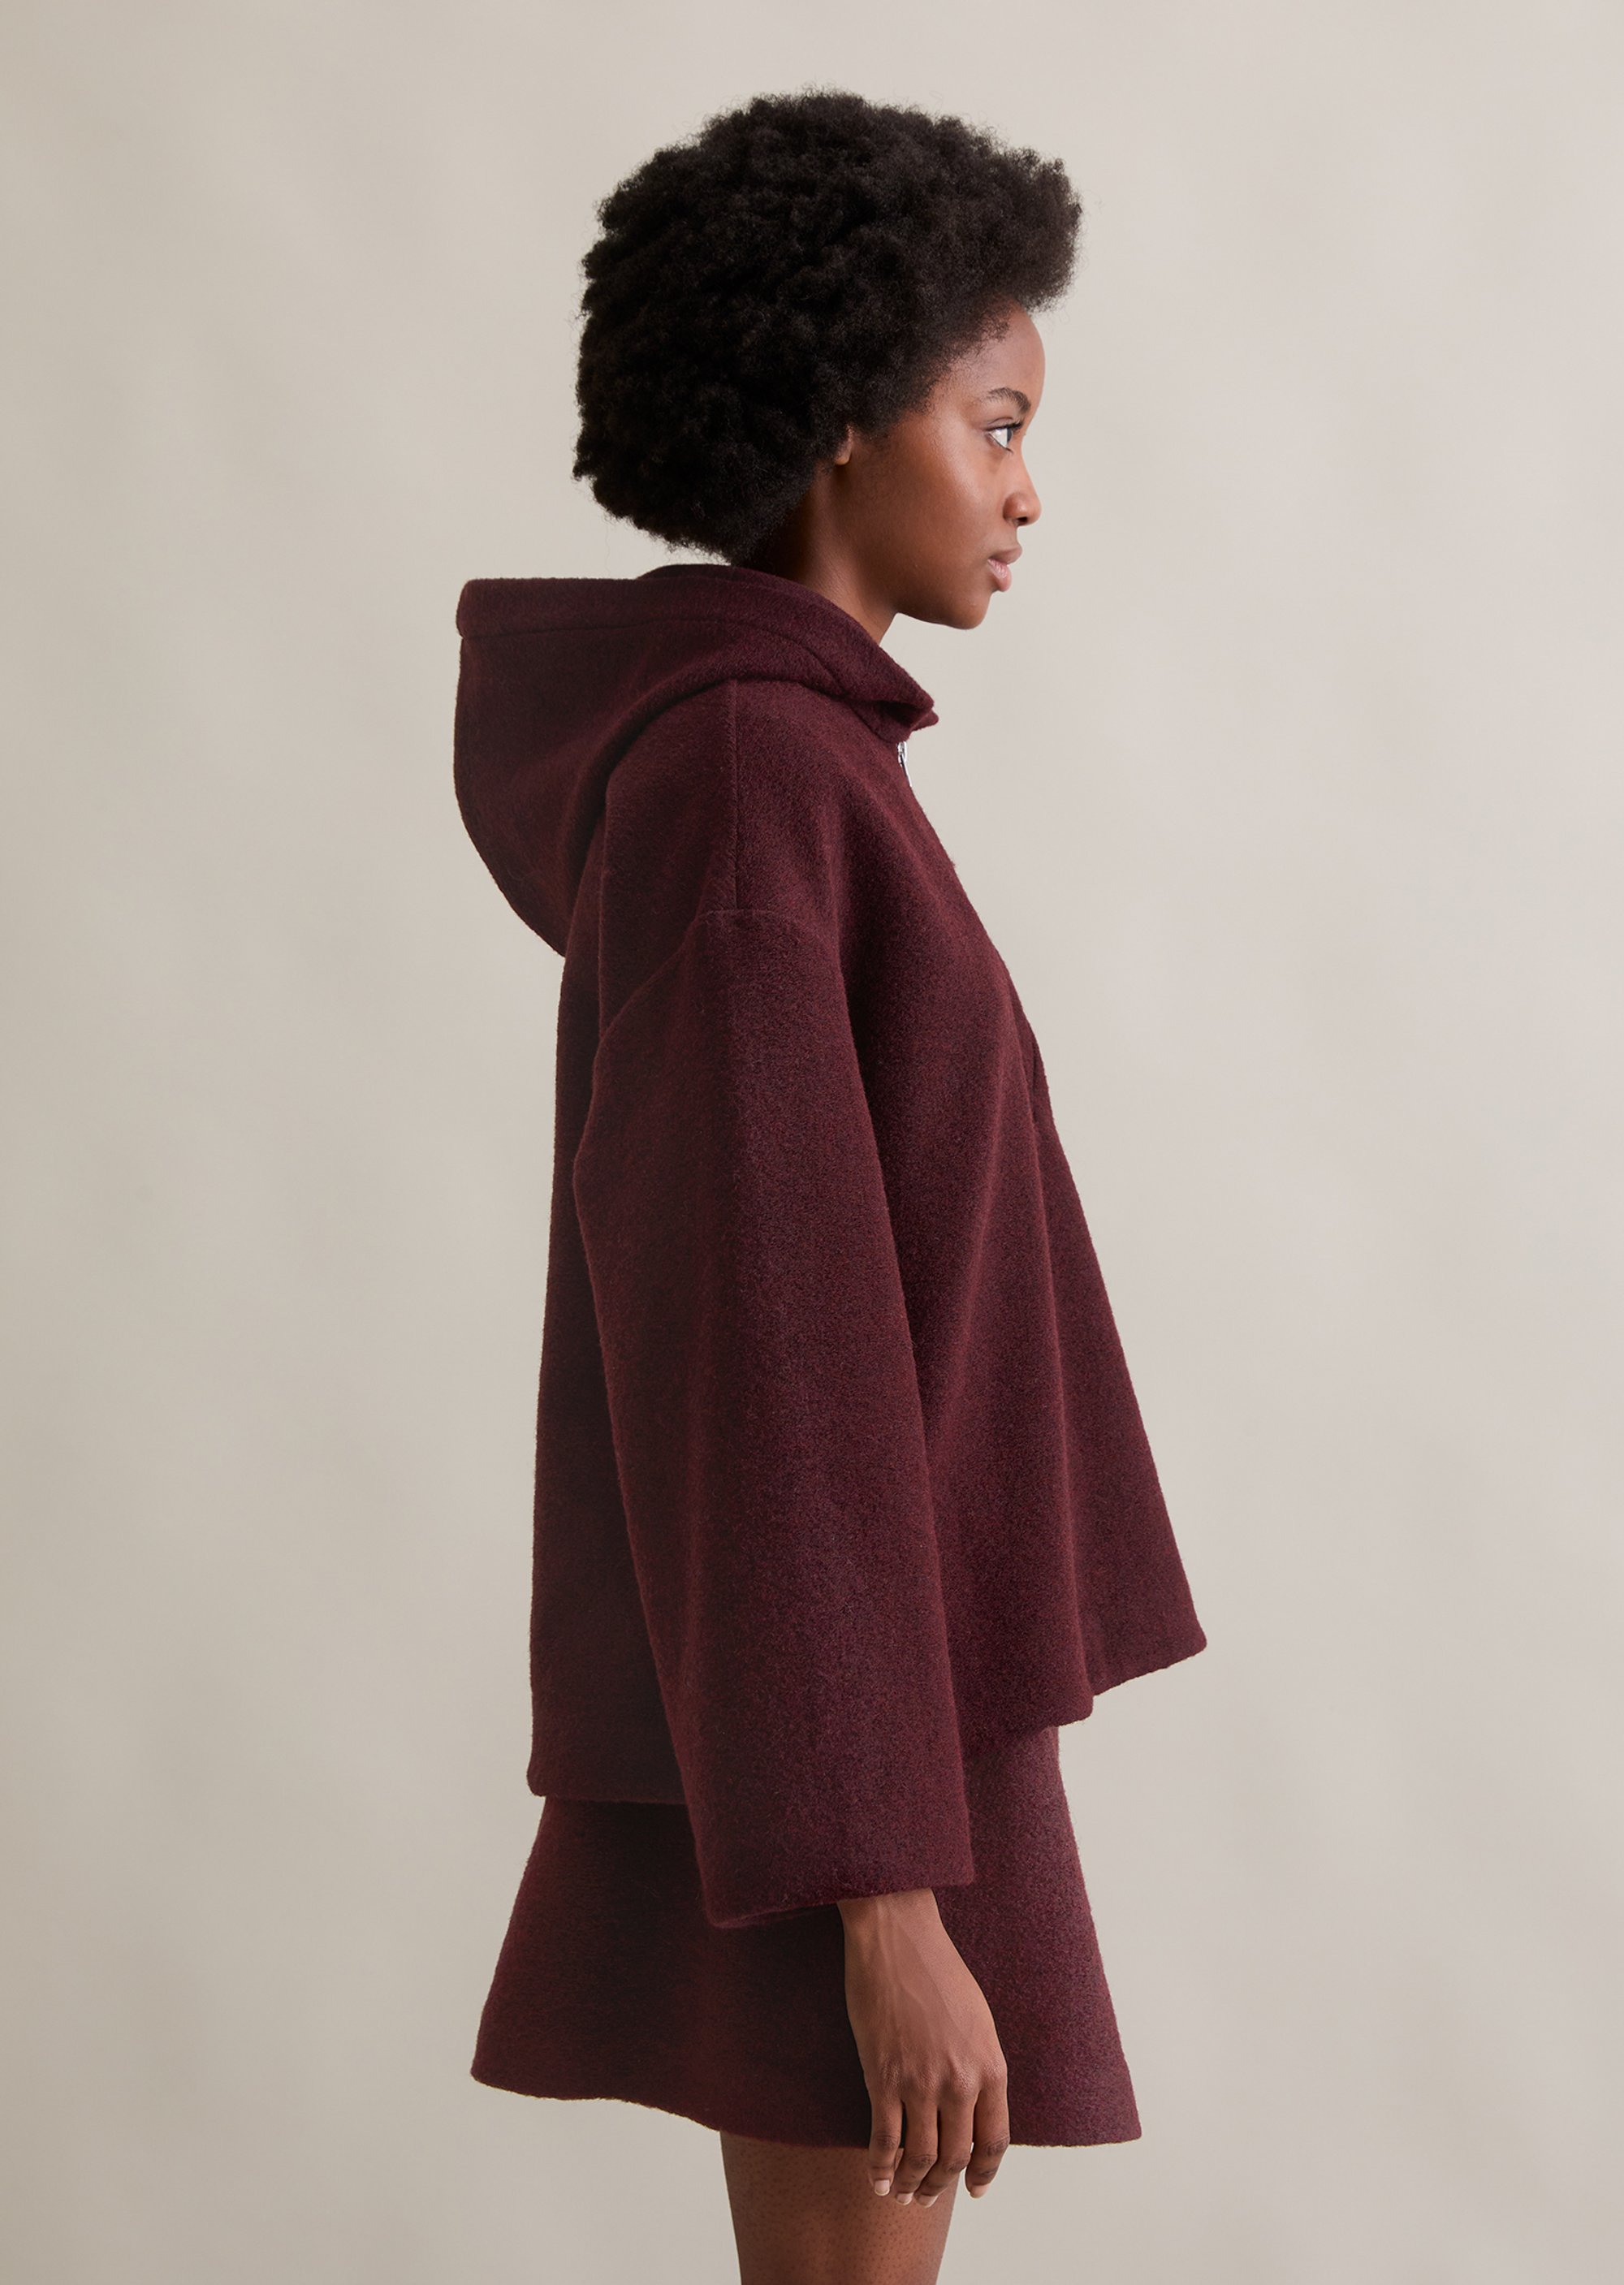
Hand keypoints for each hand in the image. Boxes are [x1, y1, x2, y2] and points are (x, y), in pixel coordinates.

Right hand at [837, 1887, 1010, 2204]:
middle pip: (955, 2156)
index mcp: (990, 2065)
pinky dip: (880, 2167)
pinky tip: (877, 2179)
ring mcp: (920, 2081)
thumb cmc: (938, 1969)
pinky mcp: (883, 2076)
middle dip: (941, 2185)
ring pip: (920, 2156)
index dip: (984, 2173)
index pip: (994, 2141)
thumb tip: (974, 2109)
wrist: (897, 1936)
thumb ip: (979, 2066)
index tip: (975, 2190)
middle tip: (927, 2198)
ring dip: (911, 2184)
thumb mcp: (978, 2019)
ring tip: (903, 2195)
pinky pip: (884, 2138)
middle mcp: (960, 2081)